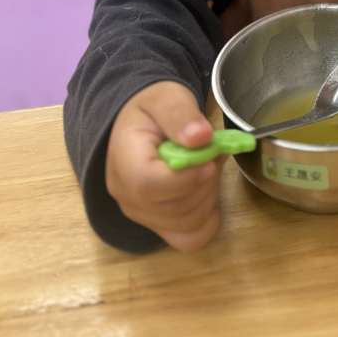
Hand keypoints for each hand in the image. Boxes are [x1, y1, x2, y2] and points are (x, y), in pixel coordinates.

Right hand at [106, 81, 225, 251]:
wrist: (144, 123)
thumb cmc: (154, 109)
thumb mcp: (166, 97)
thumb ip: (181, 114)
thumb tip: (201, 138)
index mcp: (123, 160)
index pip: (147, 185)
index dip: (184, 180)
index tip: (209, 162)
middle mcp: (126, 195)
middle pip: (173, 208)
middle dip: (205, 181)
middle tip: (214, 152)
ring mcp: (141, 215)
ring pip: (186, 224)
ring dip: (209, 195)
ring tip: (208, 165)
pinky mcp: (158, 225)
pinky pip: (189, 239)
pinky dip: (207, 219)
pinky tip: (206, 191)